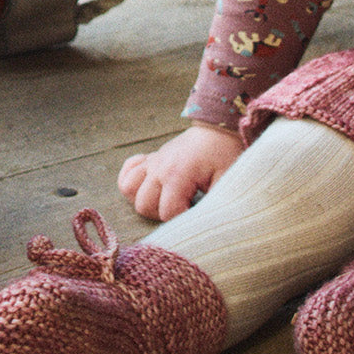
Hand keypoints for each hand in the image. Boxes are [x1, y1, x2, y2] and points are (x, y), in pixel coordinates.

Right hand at [117, 122, 243, 219]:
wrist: (218, 130)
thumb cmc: (224, 154)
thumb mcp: (226, 179)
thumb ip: (216, 203)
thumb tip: (207, 224)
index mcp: (178, 174)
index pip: (168, 212)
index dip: (182, 220)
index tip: (196, 214)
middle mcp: (159, 168)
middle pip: (143, 205)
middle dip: (160, 214)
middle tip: (181, 208)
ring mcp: (153, 163)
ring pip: (128, 189)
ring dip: (144, 201)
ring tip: (164, 200)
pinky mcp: (151, 160)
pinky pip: (127, 173)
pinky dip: (132, 182)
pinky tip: (150, 186)